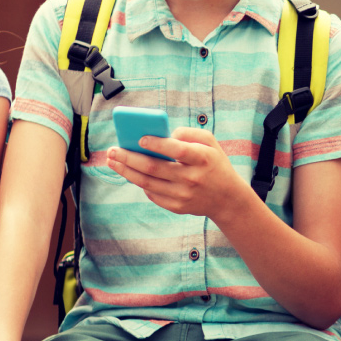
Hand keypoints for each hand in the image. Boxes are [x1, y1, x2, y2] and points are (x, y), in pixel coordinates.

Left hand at [106, 127, 251, 220]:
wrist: (228, 199)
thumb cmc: (215, 164)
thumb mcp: (210, 143)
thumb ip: (188, 133)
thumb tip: (162, 135)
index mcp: (202, 159)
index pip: (176, 150)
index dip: (156, 143)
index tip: (139, 138)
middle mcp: (192, 178)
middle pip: (153, 167)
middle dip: (129, 157)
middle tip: (112, 150)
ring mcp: (184, 195)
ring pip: (147, 182)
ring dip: (126, 171)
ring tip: (112, 161)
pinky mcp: (178, 207)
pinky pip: (153, 194)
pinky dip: (140, 183)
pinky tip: (130, 174)